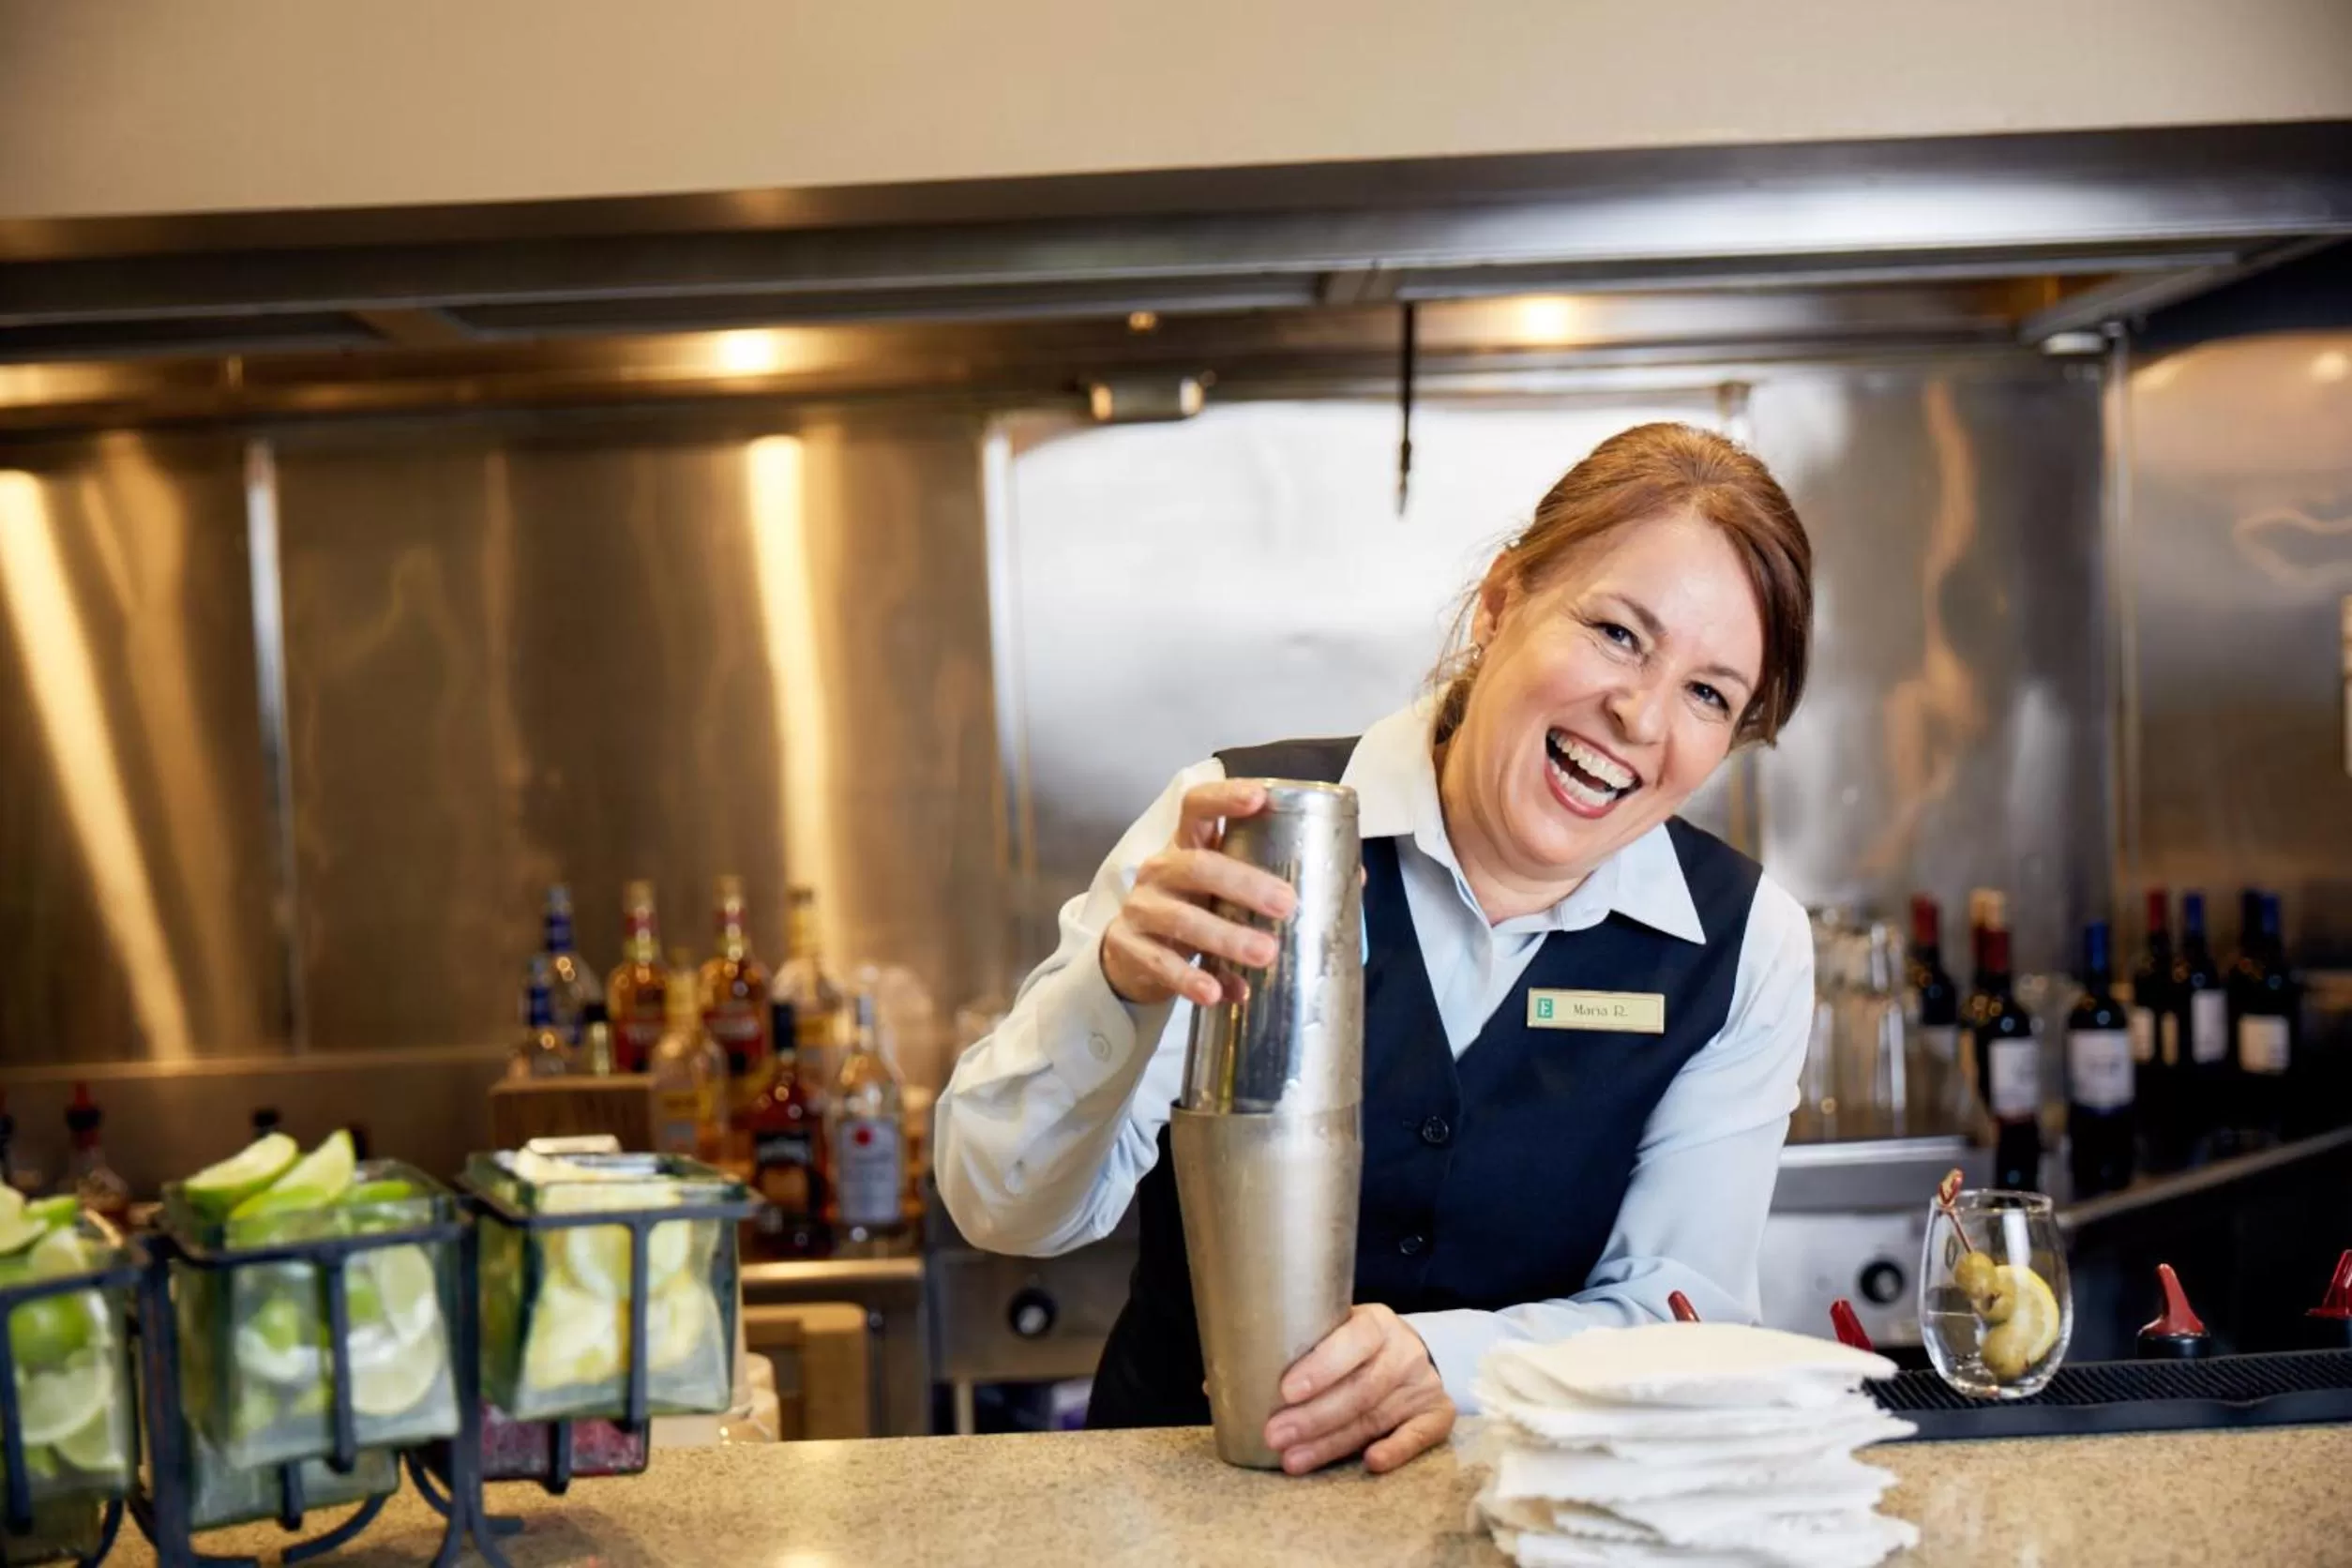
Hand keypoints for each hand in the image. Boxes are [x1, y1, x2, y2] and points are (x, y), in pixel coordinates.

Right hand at [1099, 779, 1297, 1008]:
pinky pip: (1162, 964)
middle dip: (1244, 884)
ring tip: (1266, 955)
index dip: (1225, 798)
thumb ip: (1269, 884)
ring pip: (1181, 919)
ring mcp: (1140, 908)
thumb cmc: (1193, 910)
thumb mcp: (1222, 890)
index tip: (1259, 798)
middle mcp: (1160, 870)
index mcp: (1187, 845)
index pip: (1197, 807)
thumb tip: (1354, 880)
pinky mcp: (1127, 947)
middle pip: (1198, 866)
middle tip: (1286, 904)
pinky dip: (1192, 980)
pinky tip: (1219, 993)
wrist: (1131, 955)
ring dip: (1226, 937)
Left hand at [1262, 1304, 1454, 1474]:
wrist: (1410, 1353)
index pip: (1352, 1340)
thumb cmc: (1355, 1347)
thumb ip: (1296, 1349)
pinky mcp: (1437, 1414)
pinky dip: (1395, 1450)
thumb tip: (1221, 1382)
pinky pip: (1418, 1436)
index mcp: (1375, 1323)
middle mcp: (1403, 1351)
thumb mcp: (1334, 1332)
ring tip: (1293, 1459)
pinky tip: (1370, 1462)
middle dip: (1313, 1417)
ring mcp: (1423, 1384)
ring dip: (1331, 1443)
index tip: (1285, 1390)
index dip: (1320, 1367)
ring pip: (1374, 1418)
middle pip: (1360, 1389)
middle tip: (1275, 1435)